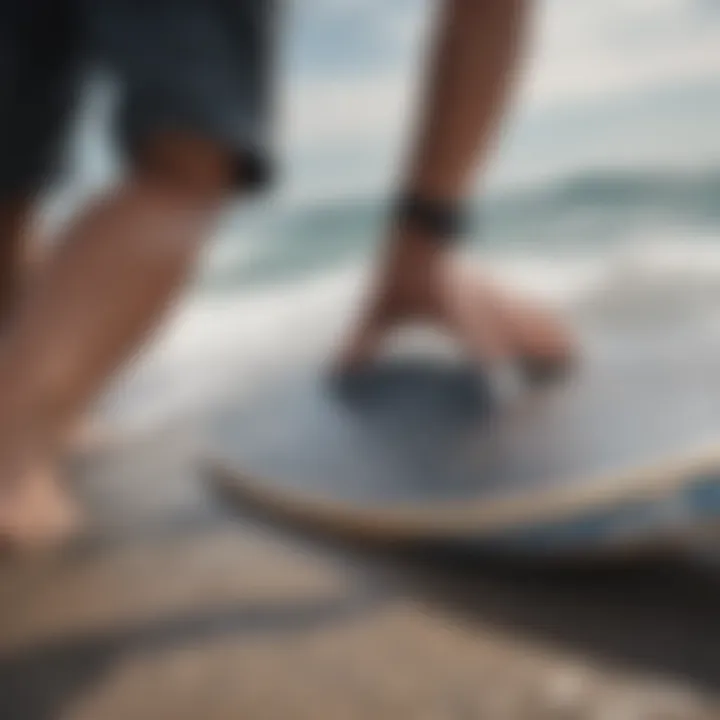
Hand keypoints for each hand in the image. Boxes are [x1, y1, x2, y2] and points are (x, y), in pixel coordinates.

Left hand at [336, 229, 574, 376]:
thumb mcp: (378, 308)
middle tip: (569, 371)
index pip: (478, 340)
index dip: (493, 357)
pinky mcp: (495, 290)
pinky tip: (561, 328)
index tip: (509, 376)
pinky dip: (547, 320)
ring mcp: (491, 295)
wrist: (419, 230)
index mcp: (451, 312)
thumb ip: (361, 342)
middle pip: (518, 329)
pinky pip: (529, 306)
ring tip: (576, 357)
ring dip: (550, 337)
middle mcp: (478, 304)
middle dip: (542, 351)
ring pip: (529, 316)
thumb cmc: (399, 273)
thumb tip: (334, 372)